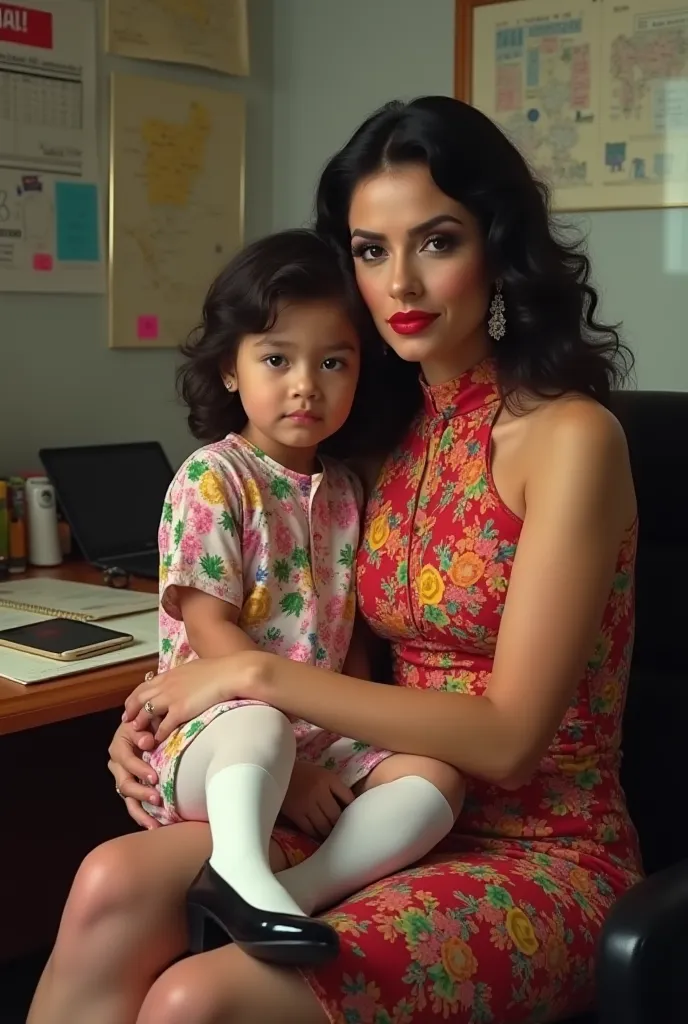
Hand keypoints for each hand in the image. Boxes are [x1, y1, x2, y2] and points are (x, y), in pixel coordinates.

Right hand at [107, 721, 160, 828]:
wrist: (146, 724)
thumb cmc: (147, 722)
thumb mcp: (144, 719)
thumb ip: (143, 730)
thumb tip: (147, 742)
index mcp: (119, 747)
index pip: (127, 761)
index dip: (139, 769)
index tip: (155, 778)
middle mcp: (117, 765)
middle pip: (124, 784)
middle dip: (141, 793)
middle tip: (157, 799)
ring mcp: (123, 778)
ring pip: (127, 799)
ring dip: (141, 813)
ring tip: (154, 825)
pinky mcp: (131, 788)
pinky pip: (134, 804)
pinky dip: (143, 816)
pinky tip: (153, 826)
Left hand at [121, 653, 260, 742]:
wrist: (230, 673)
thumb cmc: (219, 670)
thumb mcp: (196, 669)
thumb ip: (186, 677)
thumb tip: (187, 681)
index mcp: (170, 674)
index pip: (145, 685)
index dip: (135, 697)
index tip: (131, 706)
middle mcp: (166, 685)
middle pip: (139, 698)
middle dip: (131, 711)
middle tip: (127, 722)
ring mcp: (171, 698)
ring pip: (146, 713)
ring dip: (141, 724)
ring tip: (137, 734)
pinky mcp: (180, 711)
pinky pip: (163, 726)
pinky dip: (158, 735)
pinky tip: (157, 741)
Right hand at [281, 762, 353, 838]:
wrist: (276, 772)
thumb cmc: (303, 773)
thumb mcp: (322, 774)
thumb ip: (335, 787)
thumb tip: (348, 805)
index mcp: (328, 778)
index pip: (347, 797)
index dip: (352, 808)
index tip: (353, 816)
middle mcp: (319, 791)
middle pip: (335, 815)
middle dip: (340, 824)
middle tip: (344, 831)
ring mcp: (307, 804)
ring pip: (324, 825)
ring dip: (329, 832)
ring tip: (332, 836)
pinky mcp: (296, 814)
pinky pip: (310, 829)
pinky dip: (316, 834)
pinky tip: (320, 837)